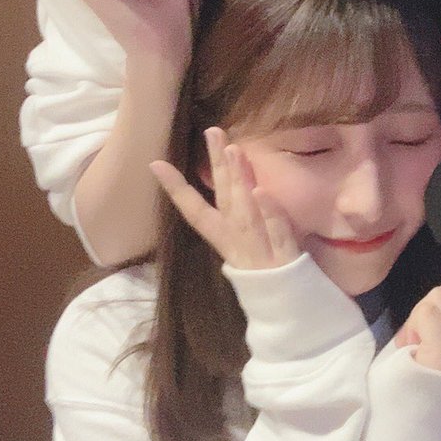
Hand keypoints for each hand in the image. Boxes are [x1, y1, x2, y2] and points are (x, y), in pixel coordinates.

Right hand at [151, 127, 299, 269]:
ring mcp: (258, 250)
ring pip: (245, 211)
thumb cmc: (262, 269)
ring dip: (239, 180)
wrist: (284, 308)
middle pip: (225, 199)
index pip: (194, 209)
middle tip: (213, 131)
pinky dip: (269, 213)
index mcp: (223, 237)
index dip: (175, 188)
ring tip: (233, 150)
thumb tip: (232, 172)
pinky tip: (261, 191)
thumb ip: (239, 208)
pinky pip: (277, 233)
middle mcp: (236, 241)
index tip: (155, 163)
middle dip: (218, 165)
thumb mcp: (244, 242)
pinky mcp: (283, 258)